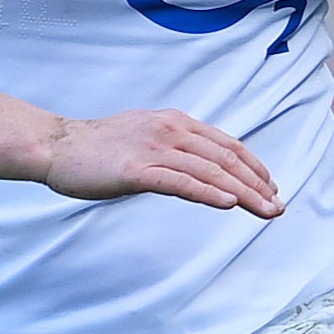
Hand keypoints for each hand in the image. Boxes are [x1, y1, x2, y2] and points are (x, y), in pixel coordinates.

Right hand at [43, 108, 282, 216]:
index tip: (271, 188)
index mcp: (175, 122)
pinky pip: (180, 182)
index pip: (227, 145)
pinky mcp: (136, 170)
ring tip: (264, 211)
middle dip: (257, 184)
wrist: (56, 146)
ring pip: (210, 172)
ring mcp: (154, 149)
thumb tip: (199, 168)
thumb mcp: (144, 138)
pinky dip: (207, 193)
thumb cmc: (97, 148)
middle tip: (277, 207)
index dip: (254, 167)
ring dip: (242, 193)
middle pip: (225, 159)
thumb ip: (173, 149)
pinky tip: (228, 205)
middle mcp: (171, 131)